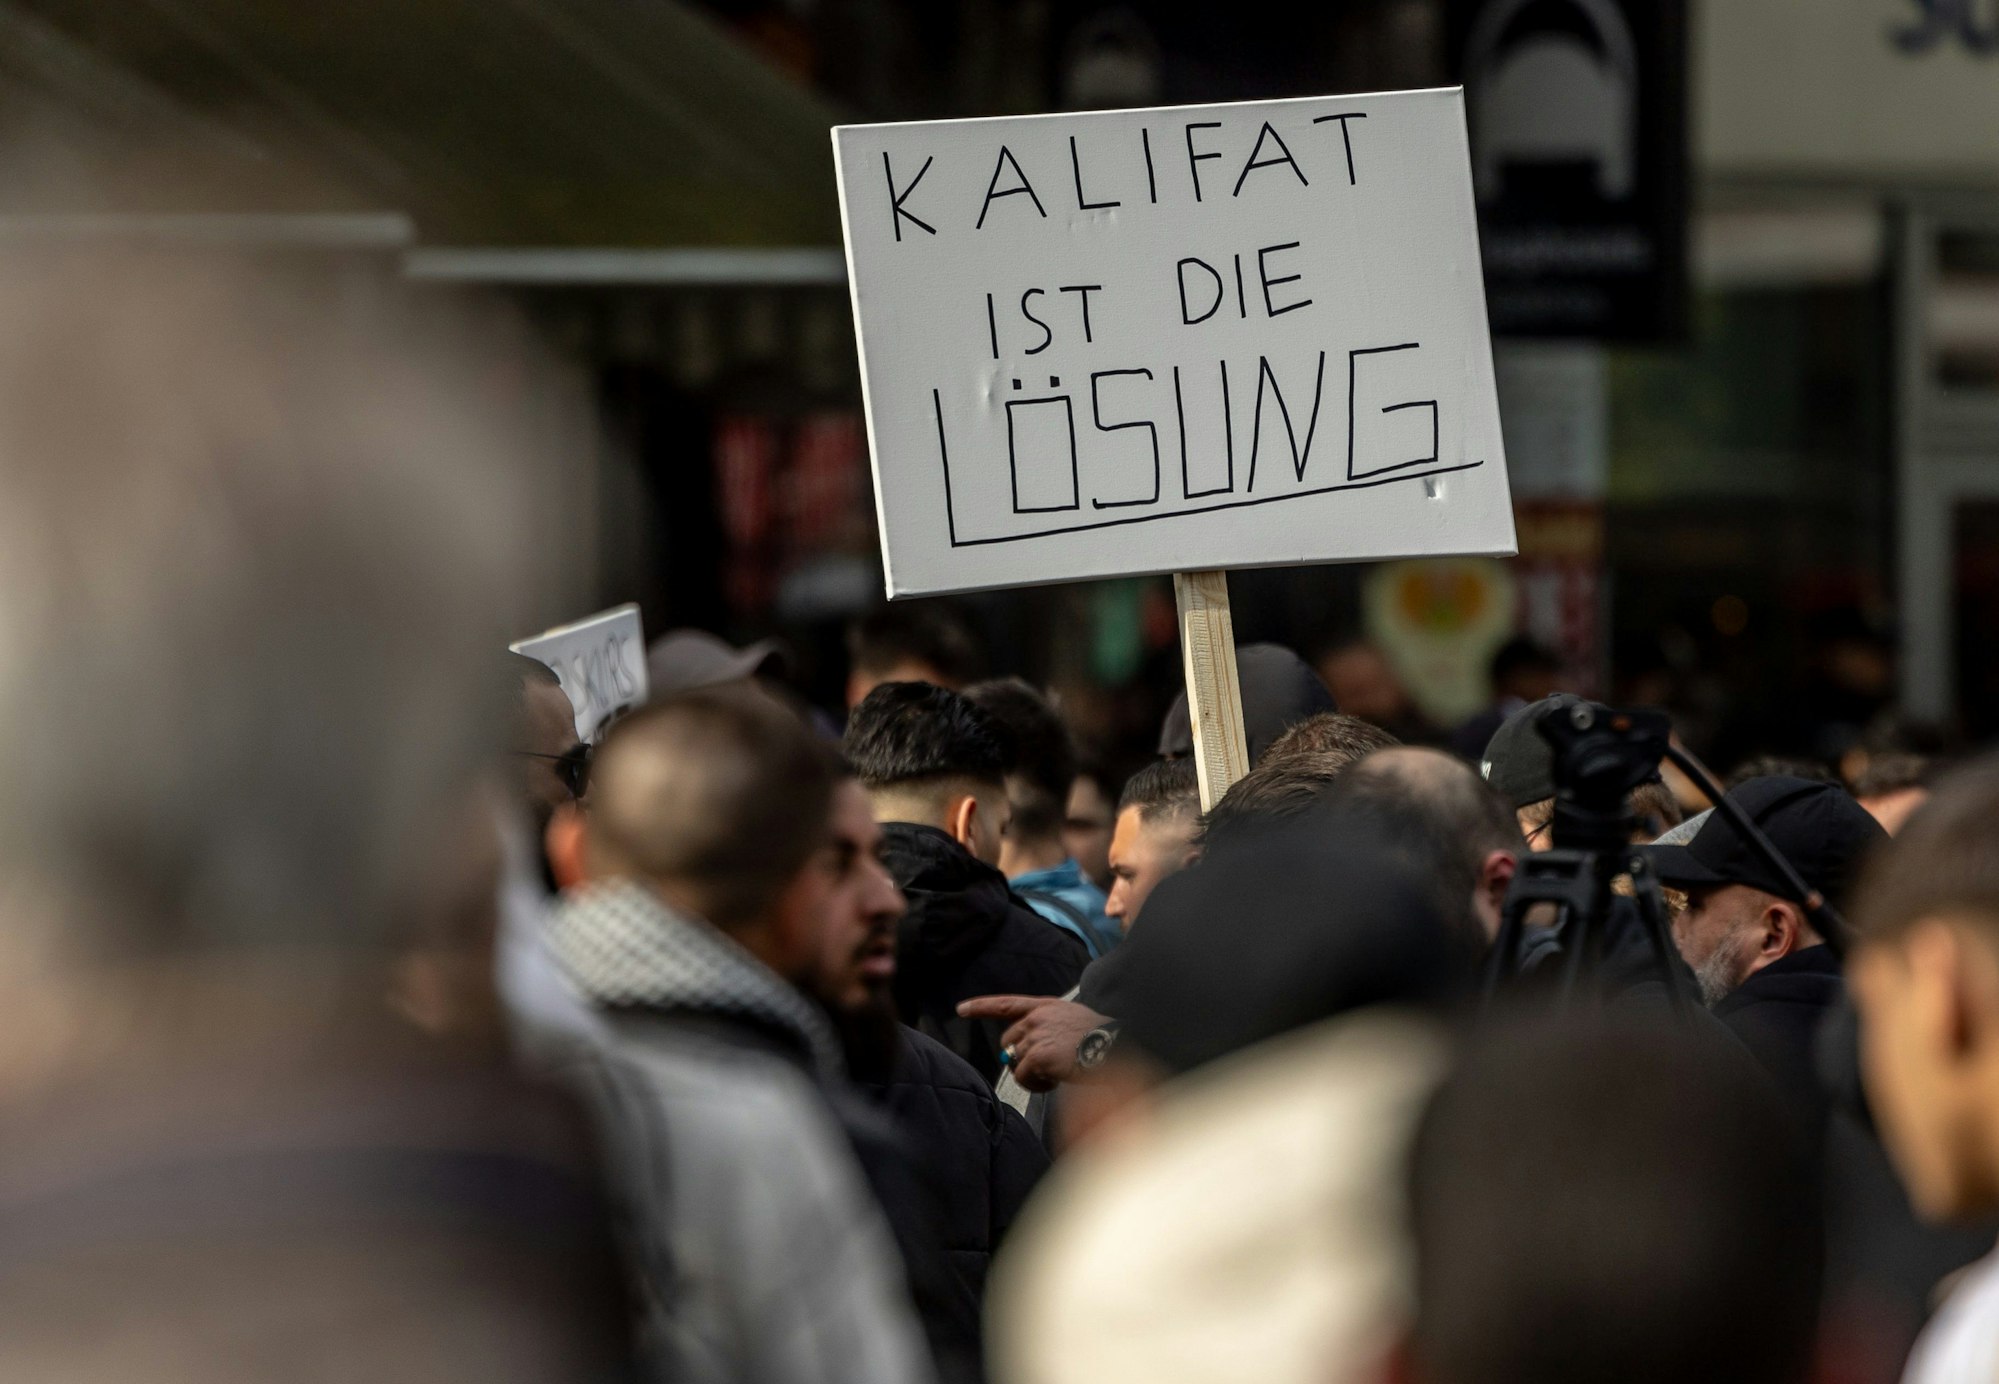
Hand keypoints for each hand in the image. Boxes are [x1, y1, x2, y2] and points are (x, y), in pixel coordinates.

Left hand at [957, 995, 1110, 1092]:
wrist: (1115, 1050)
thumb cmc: (1101, 1041)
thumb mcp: (1074, 1021)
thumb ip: (1048, 1029)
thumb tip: (1026, 1053)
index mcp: (1045, 1006)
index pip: (1006, 1004)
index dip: (981, 1006)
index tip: (961, 1009)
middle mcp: (1036, 1018)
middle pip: (1008, 1043)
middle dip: (1021, 1059)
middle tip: (1045, 1070)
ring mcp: (1035, 1035)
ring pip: (1016, 1063)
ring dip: (1033, 1075)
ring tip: (1057, 1074)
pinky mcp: (1037, 1055)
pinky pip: (1022, 1076)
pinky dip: (1036, 1085)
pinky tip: (1055, 1081)